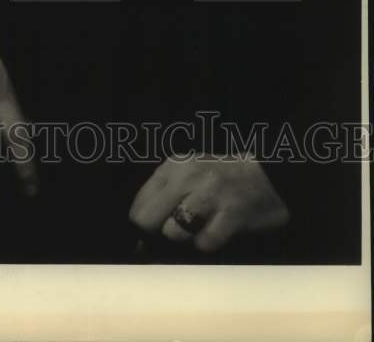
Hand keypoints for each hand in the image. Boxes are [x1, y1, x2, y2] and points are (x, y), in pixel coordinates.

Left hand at [129, 155, 288, 251]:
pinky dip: (208, 242)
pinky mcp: (231, 214)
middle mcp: (188, 176)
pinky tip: (219, 230)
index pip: (139, 204)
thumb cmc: (223, 179)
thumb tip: (139, 231)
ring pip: (174, 232)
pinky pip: (205, 242)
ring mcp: (210, 194)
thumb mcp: (189, 174)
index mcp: (174, 166)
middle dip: (158, 233)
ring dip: (186, 239)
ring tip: (201, 228)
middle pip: (149, 220)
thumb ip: (163, 194)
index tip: (150, 234)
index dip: (142, 225)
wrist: (270, 177)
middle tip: (176, 233)